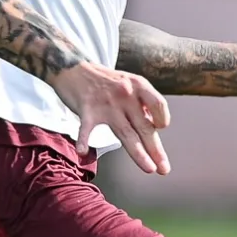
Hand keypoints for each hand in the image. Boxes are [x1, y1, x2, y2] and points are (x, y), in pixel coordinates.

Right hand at [51, 63, 171, 174]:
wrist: (73, 67)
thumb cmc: (103, 80)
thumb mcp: (128, 83)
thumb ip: (141, 103)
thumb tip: (155, 126)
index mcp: (138, 85)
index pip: (159, 106)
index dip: (162, 119)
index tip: (159, 129)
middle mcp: (125, 94)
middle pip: (144, 126)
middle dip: (155, 150)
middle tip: (164, 169)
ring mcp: (106, 103)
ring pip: (125, 133)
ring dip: (138, 153)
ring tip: (149, 168)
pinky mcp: (87, 109)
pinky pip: (86, 129)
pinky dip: (83, 141)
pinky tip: (82, 152)